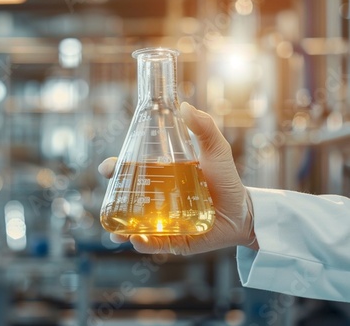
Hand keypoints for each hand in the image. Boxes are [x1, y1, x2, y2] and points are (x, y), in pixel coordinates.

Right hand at [98, 102, 257, 254]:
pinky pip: (154, 244)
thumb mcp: (216, 150)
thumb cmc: (226, 180)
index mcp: (160, 176)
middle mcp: (156, 199)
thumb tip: (185, 107)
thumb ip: (204, 127)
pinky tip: (137, 240)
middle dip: (112, 199)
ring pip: (134, 225)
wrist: (243, 211)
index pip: (130, 172)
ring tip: (117, 231)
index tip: (108, 168)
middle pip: (126, 198)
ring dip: (121, 228)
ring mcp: (162, 221)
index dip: (115, 169)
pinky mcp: (173, 240)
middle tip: (109, 198)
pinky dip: (143, 244)